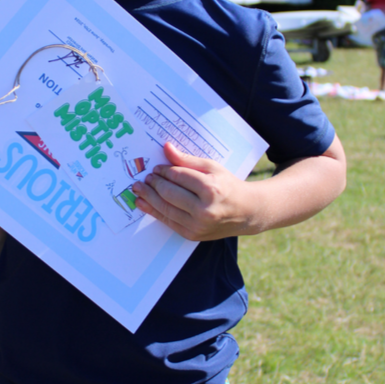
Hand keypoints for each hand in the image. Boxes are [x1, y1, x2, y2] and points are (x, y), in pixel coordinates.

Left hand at [132, 142, 256, 240]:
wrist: (246, 212)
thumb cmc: (228, 186)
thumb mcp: (212, 167)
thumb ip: (187, 160)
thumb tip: (166, 148)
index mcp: (211, 189)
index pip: (179, 177)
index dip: (164, 171)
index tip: (156, 168)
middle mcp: (204, 210)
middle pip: (169, 193)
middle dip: (154, 184)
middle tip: (145, 178)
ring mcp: (198, 225)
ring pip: (165, 209)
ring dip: (149, 197)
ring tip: (138, 189)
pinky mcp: (192, 235)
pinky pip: (168, 221)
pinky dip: (154, 212)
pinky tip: (143, 203)